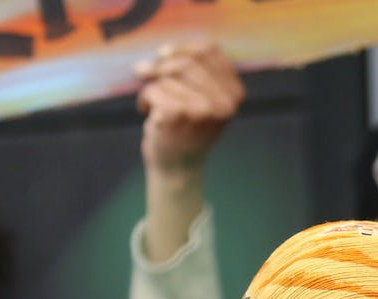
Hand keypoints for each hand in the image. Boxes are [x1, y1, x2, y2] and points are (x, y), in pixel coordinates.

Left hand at [136, 43, 244, 178]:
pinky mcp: (177, 114)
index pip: (209, 50)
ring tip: (153, 104)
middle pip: (186, 62)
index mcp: (234, 95)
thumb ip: (200, 75)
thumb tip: (163, 52)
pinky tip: (149, 115)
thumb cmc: (187, 132)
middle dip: (160, 66)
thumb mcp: (206, 102)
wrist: (178, 170)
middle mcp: (223, 103)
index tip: (163, 55)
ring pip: (166, 76)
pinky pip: (153, 90)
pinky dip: (144, 100)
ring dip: (152, 87)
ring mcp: (202, 109)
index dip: (181, 48)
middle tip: (143, 72)